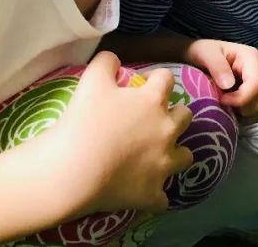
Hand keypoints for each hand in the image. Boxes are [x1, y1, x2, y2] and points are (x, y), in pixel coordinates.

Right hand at [48, 52, 193, 217]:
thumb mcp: (91, 80)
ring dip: (175, 153)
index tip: (145, 85)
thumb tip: (114, 58)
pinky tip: (145, 191)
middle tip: (154, 120)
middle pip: (185, 115)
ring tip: (159, 155)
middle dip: (174, 114)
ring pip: (186, 156)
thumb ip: (107, 62)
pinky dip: (155, 194)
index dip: (156, 80)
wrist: (72, 169)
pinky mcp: (153, 193)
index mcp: (153, 101)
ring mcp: (163, 164)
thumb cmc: (83, 121)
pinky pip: (163, 198)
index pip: (167, 80)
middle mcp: (167, 130)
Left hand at [183, 39, 257, 122]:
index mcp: (250, 57)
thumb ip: (216, 65)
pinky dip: (253, 116)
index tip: (221, 101)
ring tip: (231, 110)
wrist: (198, 57)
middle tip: (226, 106)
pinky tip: (236, 112)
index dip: (241, 98)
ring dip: (251, 114)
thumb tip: (228, 85)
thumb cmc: (202, 53)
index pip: (257, 84)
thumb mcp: (204, 53)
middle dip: (247, 108)